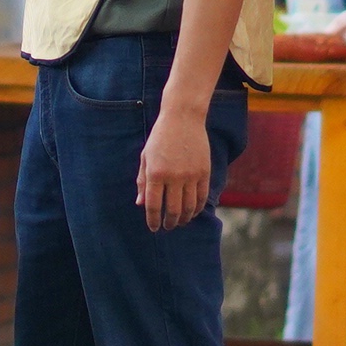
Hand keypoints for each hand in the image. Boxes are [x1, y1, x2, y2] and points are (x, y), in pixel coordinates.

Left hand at [137, 104, 212, 229]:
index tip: (154, 228)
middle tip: (167, 227)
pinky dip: (198, 208)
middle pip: (173, 210)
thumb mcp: (146, 157)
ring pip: (189, 207)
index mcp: (156, 173)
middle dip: (169, 223)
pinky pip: (202, 197)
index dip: (153, 220)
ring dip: (184, 218)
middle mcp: (174, 177)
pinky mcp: (204, 172)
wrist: (183, 118)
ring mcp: (191, 175)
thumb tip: (140, 204)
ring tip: (180, 222)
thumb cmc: (160, 137)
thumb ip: (142, 181)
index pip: (154, 205)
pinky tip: (193, 212)